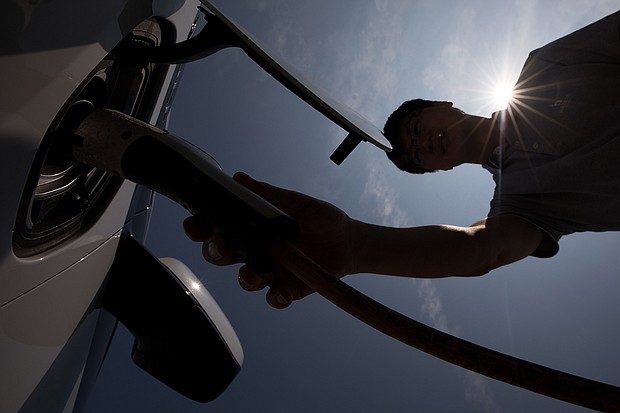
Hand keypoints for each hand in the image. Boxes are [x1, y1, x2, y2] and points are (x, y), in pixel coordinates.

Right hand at [183, 172, 353, 308]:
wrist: (349, 241)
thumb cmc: (320, 219)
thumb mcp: (295, 202)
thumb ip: (268, 195)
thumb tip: (239, 179)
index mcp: (252, 228)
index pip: (220, 228)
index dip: (202, 227)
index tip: (195, 224)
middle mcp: (255, 251)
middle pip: (225, 254)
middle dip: (215, 251)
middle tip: (218, 246)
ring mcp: (270, 271)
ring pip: (247, 278)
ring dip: (244, 277)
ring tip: (249, 274)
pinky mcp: (288, 287)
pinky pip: (275, 297)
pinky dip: (275, 297)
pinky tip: (279, 293)